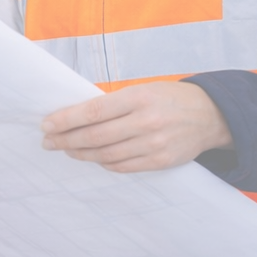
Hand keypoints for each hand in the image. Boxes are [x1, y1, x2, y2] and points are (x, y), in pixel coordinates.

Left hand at [40, 81, 232, 172]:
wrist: (210, 115)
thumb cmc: (168, 99)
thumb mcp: (142, 90)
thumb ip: (113, 103)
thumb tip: (75, 116)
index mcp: (138, 98)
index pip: (93, 111)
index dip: (66, 120)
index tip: (46, 124)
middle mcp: (145, 122)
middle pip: (95, 136)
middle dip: (66, 139)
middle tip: (48, 141)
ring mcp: (154, 144)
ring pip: (106, 154)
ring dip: (80, 153)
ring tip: (66, 149)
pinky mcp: (160, 161)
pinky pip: (122, 166)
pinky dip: (103, 162)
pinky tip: (92, 157)